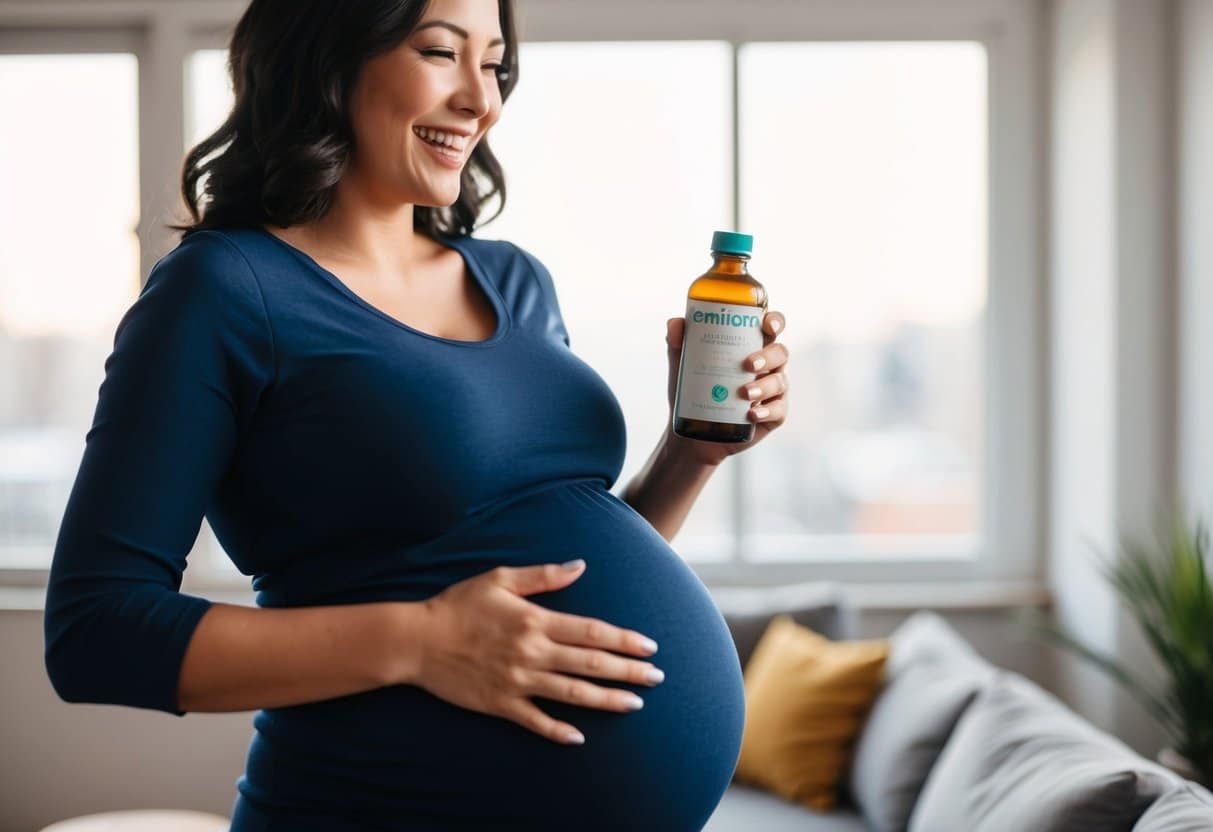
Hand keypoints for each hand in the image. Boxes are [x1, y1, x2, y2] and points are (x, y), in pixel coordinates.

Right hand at [412, 561, 664, 745]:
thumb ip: (543, 575)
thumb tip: (580, 565)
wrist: (417, 640)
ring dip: (606, 699)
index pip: (591, 631)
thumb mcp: (500, 578)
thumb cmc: (458, 604)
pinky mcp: (500, 704)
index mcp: (535, 620)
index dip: (624, 639)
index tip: (650, 647)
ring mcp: (518, 681)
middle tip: (657, 678)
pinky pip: (535, 721)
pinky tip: (580, 737)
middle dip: (628, 671)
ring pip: (572, 694)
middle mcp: (532, 652)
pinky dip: (558, 731)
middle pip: (591, 663)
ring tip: (634, 703)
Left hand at [665, 310, 789, 466]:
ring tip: (744, 393)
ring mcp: (773, 391)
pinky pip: (779, 410)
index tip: (766, 325)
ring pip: (780, 381)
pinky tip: (752, 413)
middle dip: (768, 356)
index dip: (774, 321)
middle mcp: (767, 366)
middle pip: (781, 352)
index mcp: (751, 346)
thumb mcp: (682, 365)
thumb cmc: (694, 391)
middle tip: (748, 365)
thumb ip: (678, 341)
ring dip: (764, 386)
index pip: (771, 327)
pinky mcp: (773, 415)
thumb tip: (675, 325)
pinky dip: (767, 411)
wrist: (694, 433)